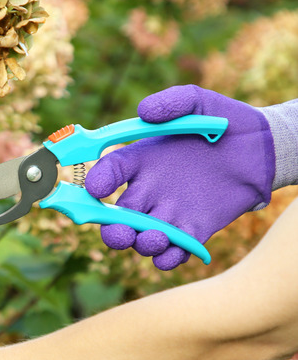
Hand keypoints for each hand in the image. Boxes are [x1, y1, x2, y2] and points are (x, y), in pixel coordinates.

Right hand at [85, 85, 274, 269]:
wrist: (262, 150)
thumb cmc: (225, 122)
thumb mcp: (199, 102)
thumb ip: (171, 102)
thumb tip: (143, 112)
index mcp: (141, 159)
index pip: (109, 171)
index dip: (99, 181)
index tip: (97, 188)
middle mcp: (148, 190)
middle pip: (116, 216)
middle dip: (111, 228)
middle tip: (118, 231)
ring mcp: (169, 213)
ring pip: (141, 238)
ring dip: (141, 243)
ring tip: (155, 237)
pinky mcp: (194, 230)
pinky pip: (172, 253)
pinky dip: (168, 258)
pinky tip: (173, 250)